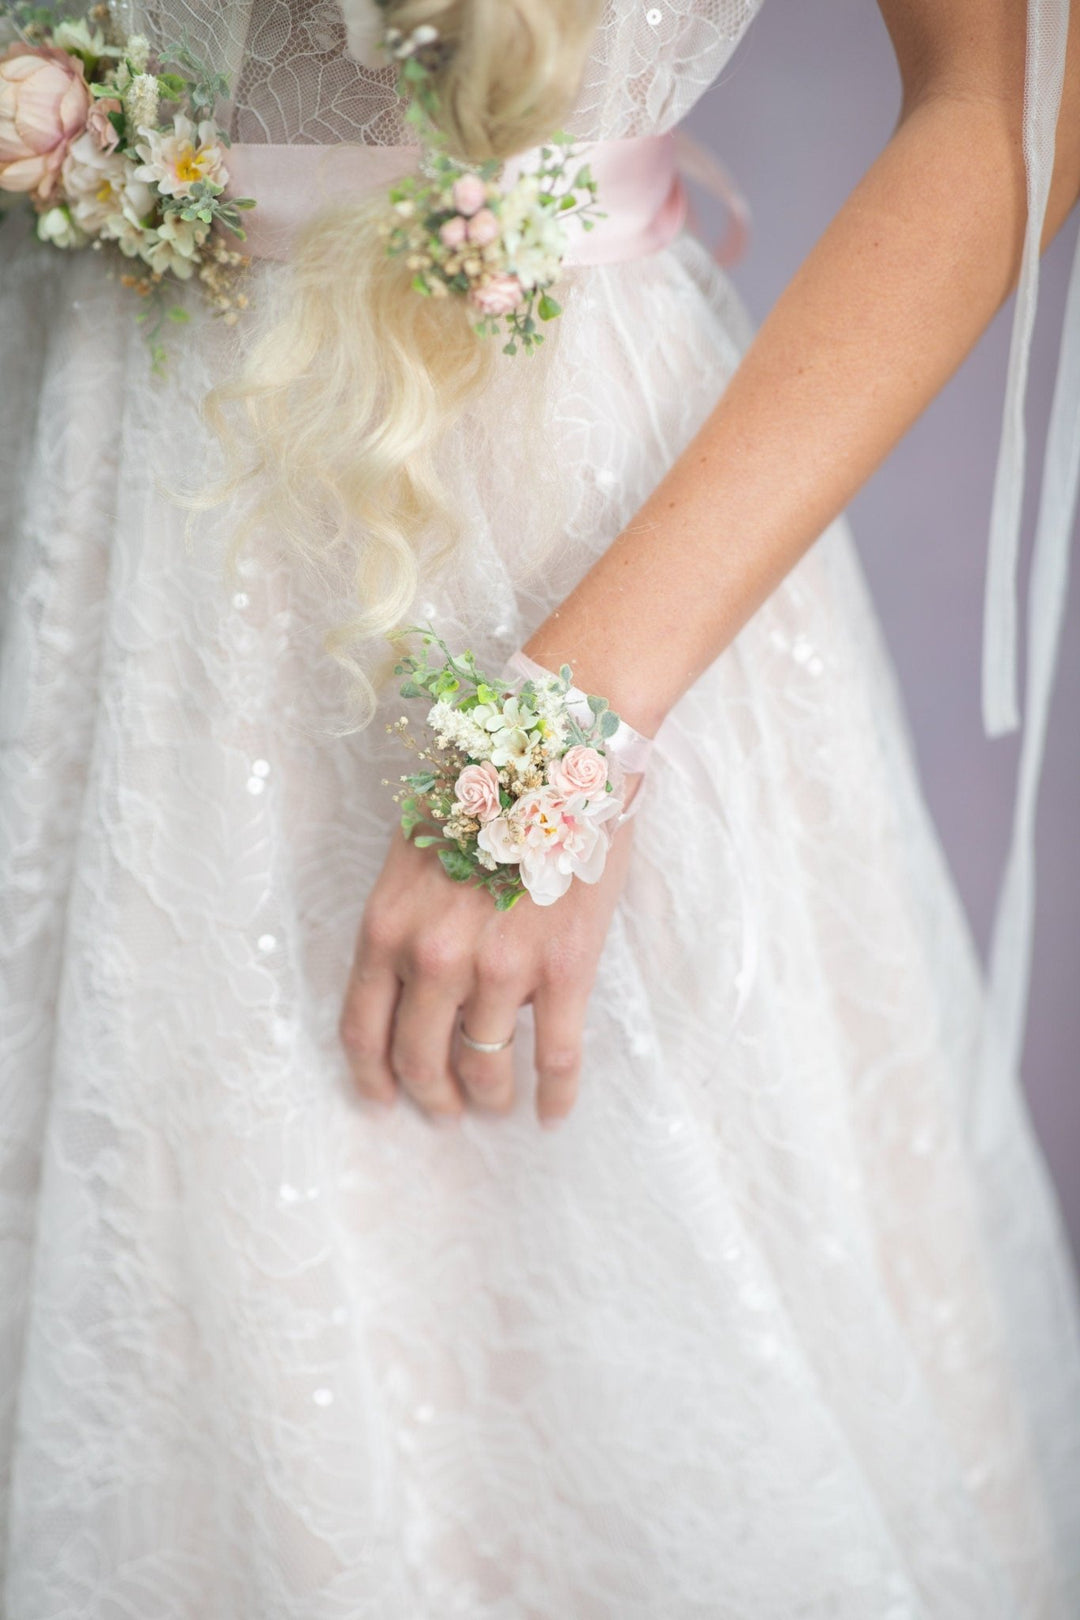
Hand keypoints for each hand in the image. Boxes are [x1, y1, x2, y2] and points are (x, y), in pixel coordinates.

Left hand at [339, 811, 635, 1125]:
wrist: (563, 759)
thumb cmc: (485, 793)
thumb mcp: (414, 853)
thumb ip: (406, 921)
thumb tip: (421, 979)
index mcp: (387, 927)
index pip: (362, 1028)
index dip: (372, 1075)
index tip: (383, 1099)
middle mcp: (434, 959)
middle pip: (419, 1059)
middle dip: (431, 1095)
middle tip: (444, 1110)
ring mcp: (500, 970)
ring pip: (486, 1068)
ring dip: (489, 1098)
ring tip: (496, 1105)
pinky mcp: (563, 972)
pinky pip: (555, 1058)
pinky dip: (554, 1097)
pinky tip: (551, 1114)